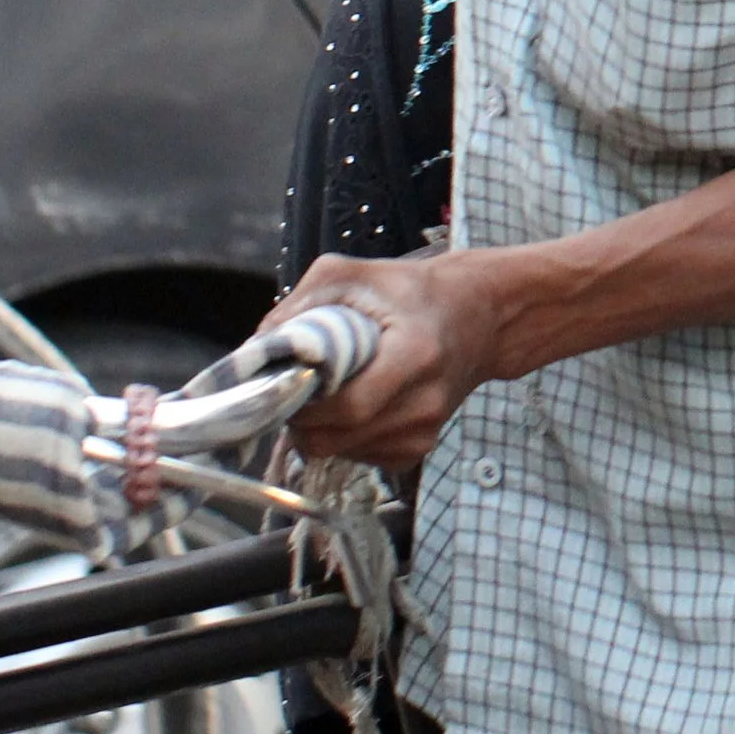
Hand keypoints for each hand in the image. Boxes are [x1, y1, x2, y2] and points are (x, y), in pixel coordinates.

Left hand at [266, 250, 506, 471]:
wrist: (483, 316)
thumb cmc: (416, 291)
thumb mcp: (358, 276)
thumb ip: (302, 306)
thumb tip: (252, 352)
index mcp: (416, 354)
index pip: (348, 406)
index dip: (305, 401)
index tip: (288, 379)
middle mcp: (425, 403)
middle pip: (333, 438)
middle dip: (301, 417)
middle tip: (299, 385)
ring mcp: (423, 433)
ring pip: (337, 452)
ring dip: (318, 428)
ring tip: (332, 388)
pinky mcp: (416, 452)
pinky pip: (355, 457)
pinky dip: (341, 436)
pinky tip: (357, 402)